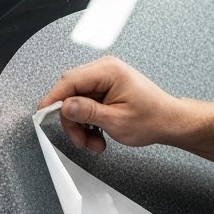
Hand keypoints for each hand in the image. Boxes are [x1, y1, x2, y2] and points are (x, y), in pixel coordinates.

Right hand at [38, 55, 182, 152]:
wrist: (170, 122)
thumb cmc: (152, 118)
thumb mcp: (116, 120)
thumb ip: (88, 112)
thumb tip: (65, 107)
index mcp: (108, 71)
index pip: (69, 81)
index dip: (54, 99)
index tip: (43, 114)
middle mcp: (105, 70)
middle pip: (71, 92)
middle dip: (72, 120)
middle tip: (80, 140)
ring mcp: (106, 79)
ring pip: (77, 102)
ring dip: (81, 126)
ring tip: (94, 143)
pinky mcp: (106, 89)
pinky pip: (87, 104)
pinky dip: (88, 122)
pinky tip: (98, 135)